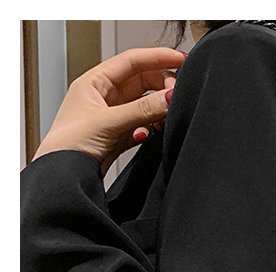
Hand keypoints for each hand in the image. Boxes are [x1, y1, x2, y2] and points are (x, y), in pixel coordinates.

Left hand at [32, 47, 187, 177]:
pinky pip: (145, 124)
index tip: (181, 59)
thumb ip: (143, 110)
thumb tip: (170, 97)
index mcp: (95, 82)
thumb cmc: (69, 146)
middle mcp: (104, 96)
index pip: (131, 61)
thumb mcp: (109, 122)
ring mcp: (114, 116)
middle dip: (162, 86)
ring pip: (145, 104)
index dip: (157, 57)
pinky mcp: (120, 136)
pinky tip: (153, 134)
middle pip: (142, 81)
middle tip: (177, 96)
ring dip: (159, 109)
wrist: (63, 177)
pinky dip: (153, 127)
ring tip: (167, 117)